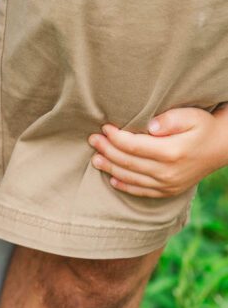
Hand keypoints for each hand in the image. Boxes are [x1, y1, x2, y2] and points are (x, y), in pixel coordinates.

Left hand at [88, 106, 227, 197]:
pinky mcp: (169, 190)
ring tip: (95, 158)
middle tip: (92, 139)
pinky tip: (112, 179)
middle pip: (128, 162)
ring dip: (110, 168)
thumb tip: (149, 126)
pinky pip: (142, 191)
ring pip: (131, 178)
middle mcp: (168, 172)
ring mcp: (168, 184)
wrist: (220, 148)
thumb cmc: (202, 126)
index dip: (115, 137)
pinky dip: (125, 186)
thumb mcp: (190, 115)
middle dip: (107, 150)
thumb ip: (169, 119)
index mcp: (171, 152)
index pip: (133, 146)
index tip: (104, 127)